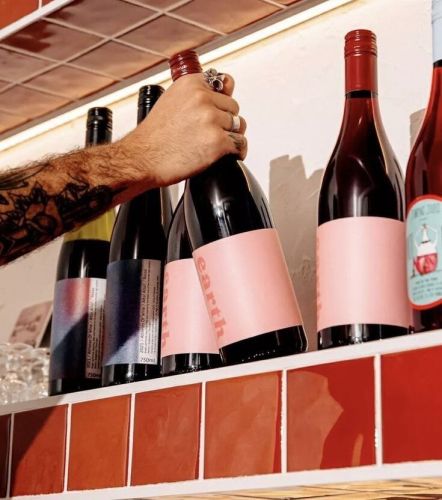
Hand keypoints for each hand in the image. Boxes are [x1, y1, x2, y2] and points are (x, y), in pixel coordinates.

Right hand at [118, 73, 246, 185]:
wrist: (142, 159)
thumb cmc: (153, 137)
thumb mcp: (171, 101)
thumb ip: (194, 95)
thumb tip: (221, 89)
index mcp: (191, 84)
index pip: (225, 83)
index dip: (223, 101)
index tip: (220, 110)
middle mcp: (203, 99)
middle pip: (233, 108)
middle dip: (227, 121)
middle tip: (213, 133)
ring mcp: (211, 120)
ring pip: (239, 127)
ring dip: (232, 137)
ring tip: (218, 145)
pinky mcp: (217, 142)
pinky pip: (240, 145)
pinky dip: (238, 152)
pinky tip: (230, 155)